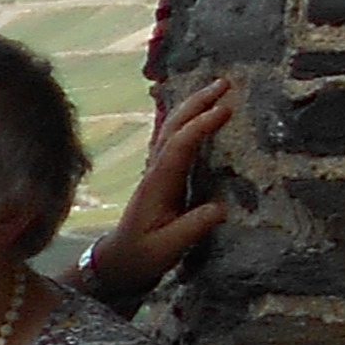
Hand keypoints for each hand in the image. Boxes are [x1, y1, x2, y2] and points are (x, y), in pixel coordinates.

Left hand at [81, 74, 237, 304]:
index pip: (179, 146)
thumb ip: (191, 229)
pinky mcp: (162, 174)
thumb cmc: (142, 256)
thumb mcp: (167, 249)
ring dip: (194, 105)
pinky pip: (175, 139)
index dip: (201, 126)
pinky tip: (202, 110)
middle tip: (225, 83)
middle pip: (173, 127)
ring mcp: (157, 170)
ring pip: (173, 129)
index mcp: (157, 184)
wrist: (118, 261)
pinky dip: (190, 120)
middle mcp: (155, 170)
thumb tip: (220, 208)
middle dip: (198, 103)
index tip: (226, 109)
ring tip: (219, 87)